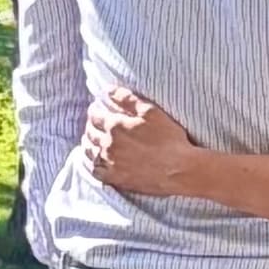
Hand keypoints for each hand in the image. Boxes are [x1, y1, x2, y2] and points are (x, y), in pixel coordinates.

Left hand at [87, 85, 206, 191]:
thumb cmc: (169, 138)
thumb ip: (127, 99)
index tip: (98, 108)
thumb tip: (108, 90)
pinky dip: (90, 162)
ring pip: (89, 150)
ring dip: (88, 141)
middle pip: (90, 131)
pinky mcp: (115, 178)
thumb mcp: (151, 112)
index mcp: (115, 126)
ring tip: (92, 138)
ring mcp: (110, 163)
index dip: (95, 109)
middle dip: (91, 124)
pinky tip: (94, 159)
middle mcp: (108, 144)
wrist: (179, 170)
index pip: (94, 114)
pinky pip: (94, 170)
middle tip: (96, 123)